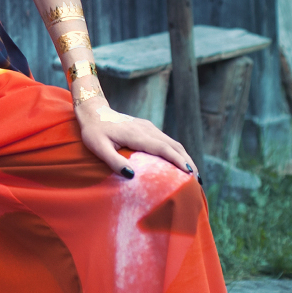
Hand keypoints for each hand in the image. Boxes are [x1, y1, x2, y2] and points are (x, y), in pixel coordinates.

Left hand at [74, 100, 194, 178]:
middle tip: (197, 181)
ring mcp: (149, 127)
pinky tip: (179, 163)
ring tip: (193, 174)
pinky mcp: (148, 128)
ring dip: (185, 157)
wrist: (93, 111)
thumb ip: (113, 161)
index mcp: (137, 135)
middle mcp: (147, 129)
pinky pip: (167, 141)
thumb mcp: (97, 148)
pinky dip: (177, 152)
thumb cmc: (93, 132)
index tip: (190, 174)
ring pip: (173, 142)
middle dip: (188, 162)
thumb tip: (132, 176)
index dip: (178, 161)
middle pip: (174, 146)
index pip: (163, 148)